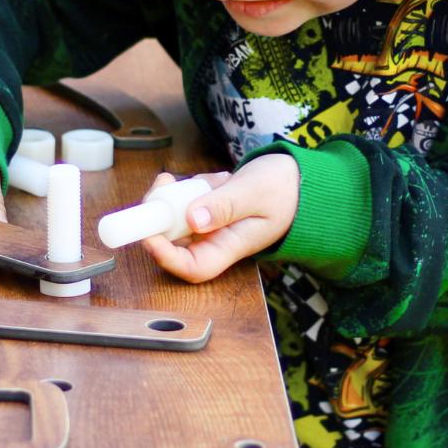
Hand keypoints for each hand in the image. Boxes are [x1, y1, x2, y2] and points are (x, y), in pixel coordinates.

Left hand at [141, 156, 299, 283]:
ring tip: (214, 180)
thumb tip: (193, 220)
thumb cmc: (284, 191)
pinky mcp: (206, 211)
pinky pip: (185, 200)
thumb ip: (225, 205)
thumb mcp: (256, 193)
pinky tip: (217, 179)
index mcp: (231, 247)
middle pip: (173, 240)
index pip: (194, 267)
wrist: (297, 181)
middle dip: (161, 214)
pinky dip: (192, 186)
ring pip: (175, 216)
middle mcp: (215, 241)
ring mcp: (209, 226)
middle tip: (163, 185)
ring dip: (181, 194)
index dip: (166, 257)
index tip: (150, 235)